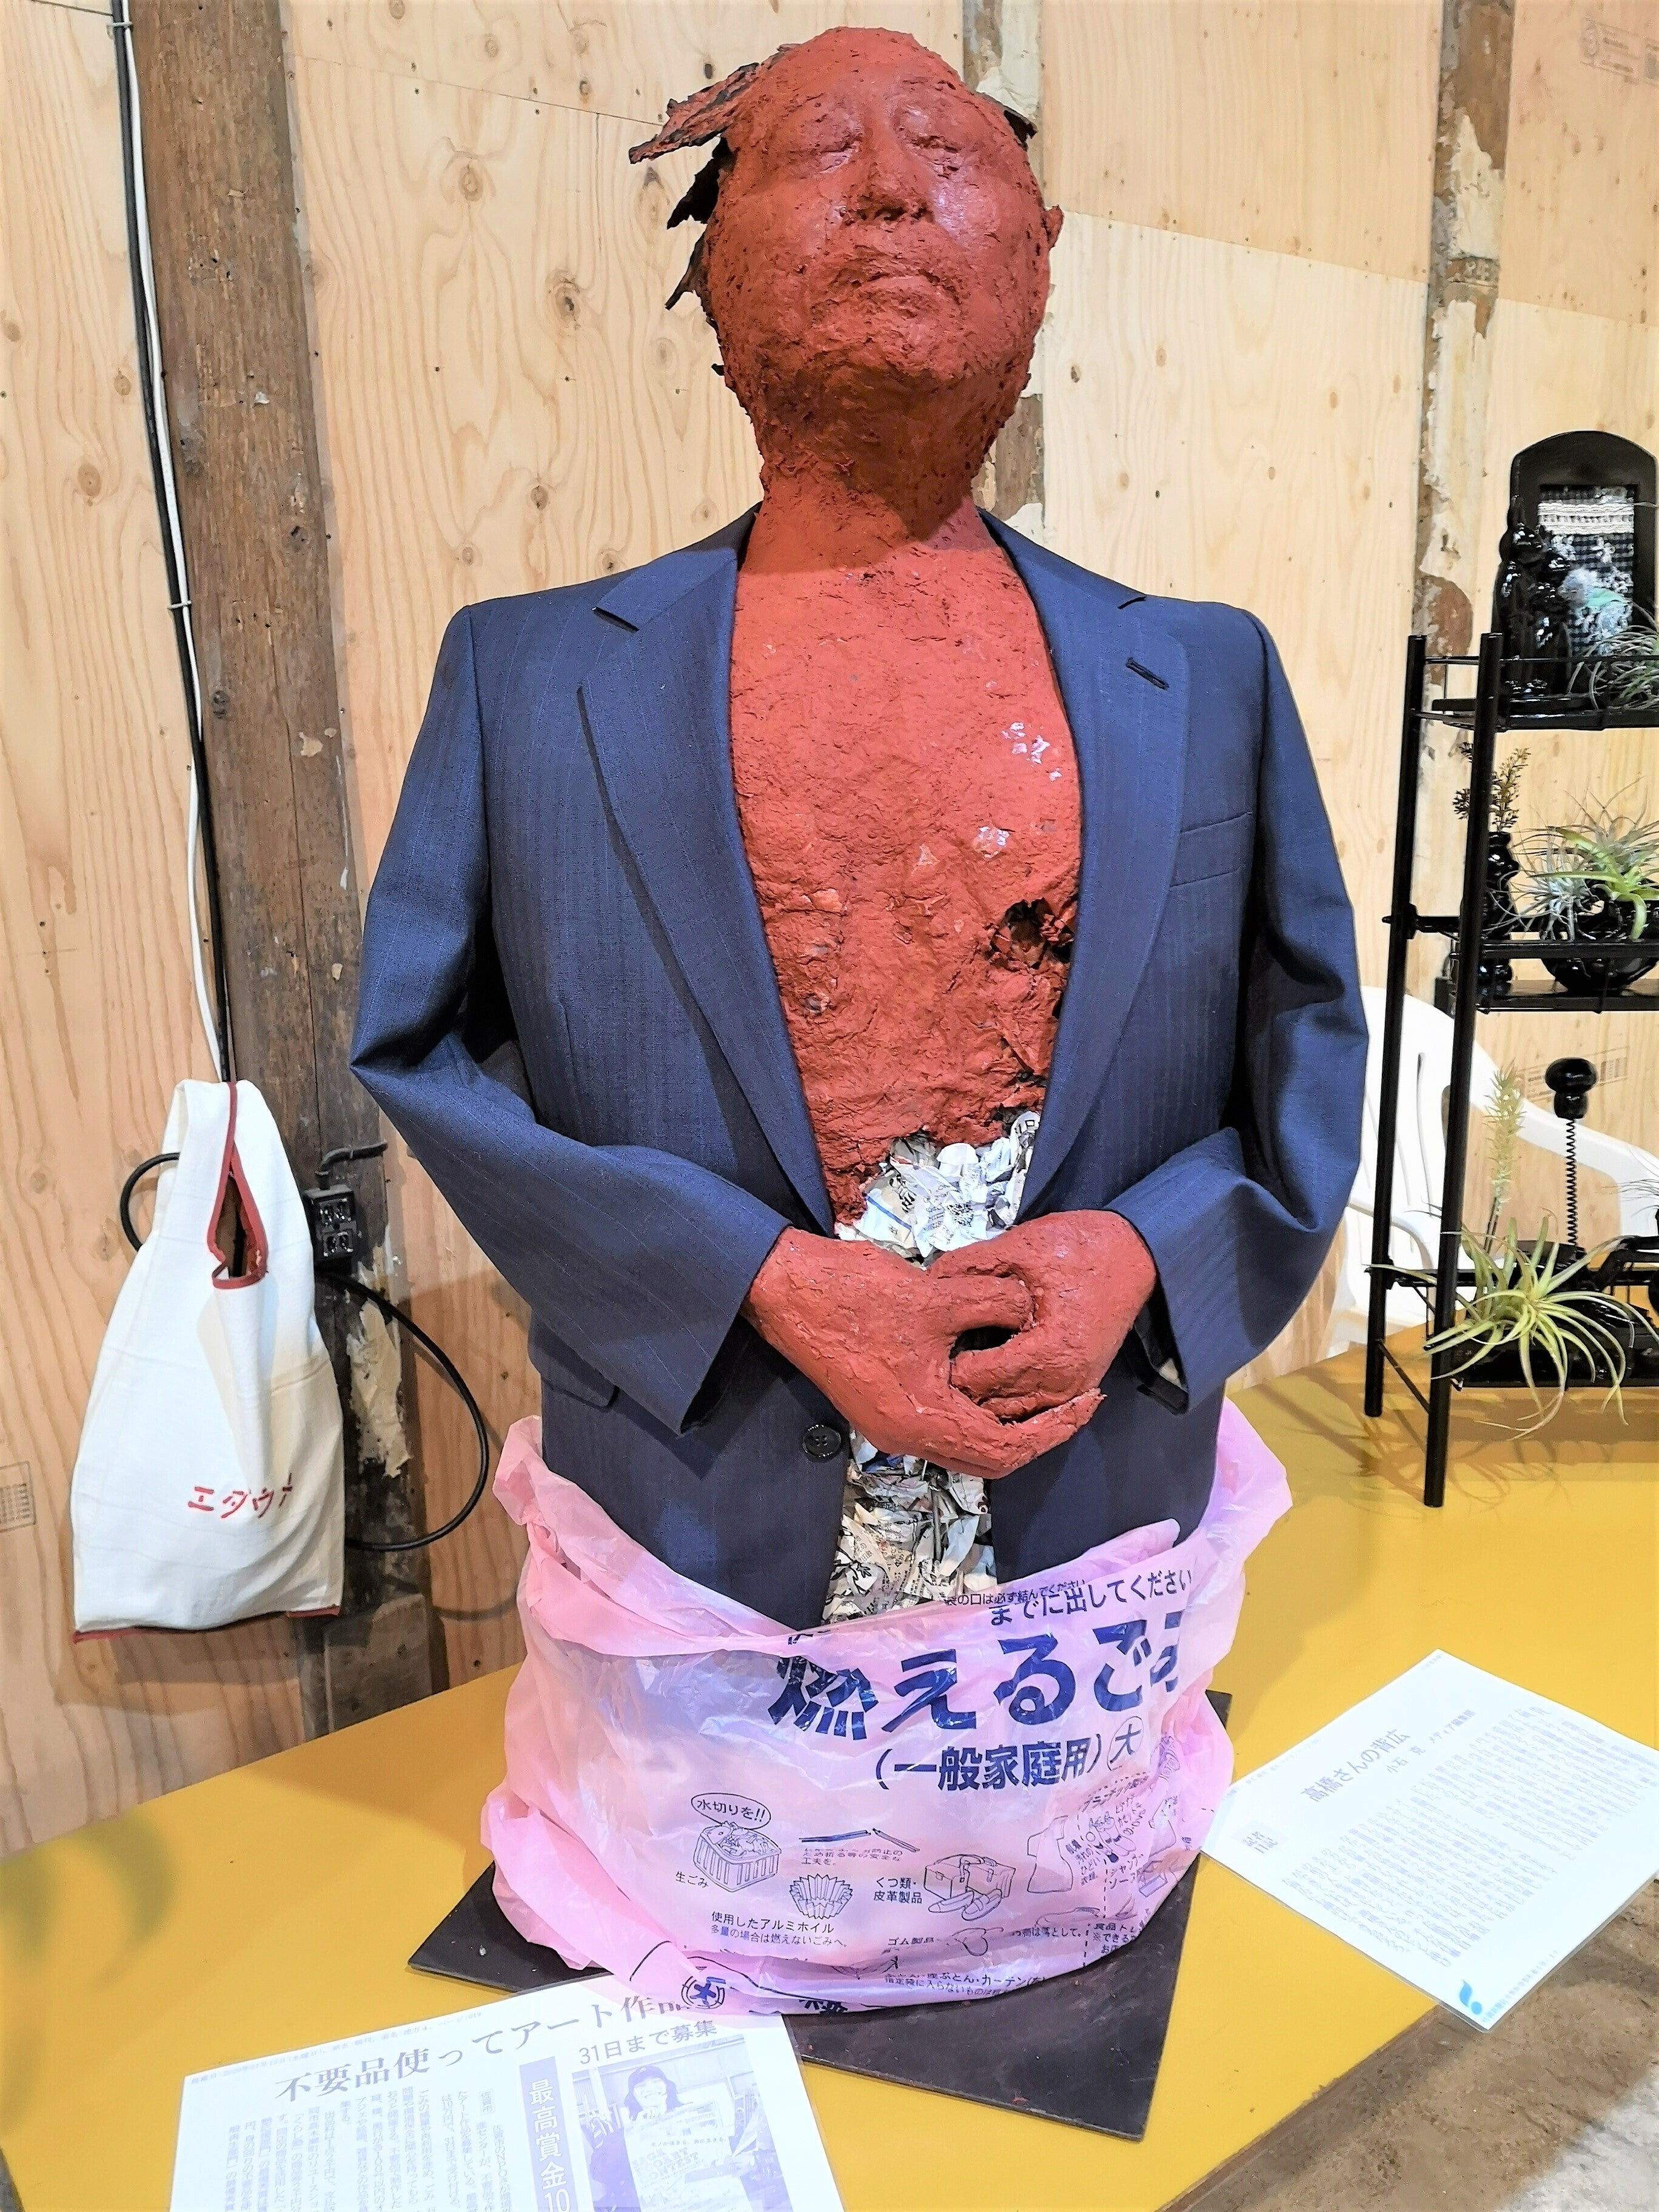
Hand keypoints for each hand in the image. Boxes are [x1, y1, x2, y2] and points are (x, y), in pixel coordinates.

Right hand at [743, 1229, 1100, 1477]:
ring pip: (964, 1444)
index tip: (1086, 1401)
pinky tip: (993, 1376)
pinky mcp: (880, 1408)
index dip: (1053, 1429)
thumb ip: (994, 1305)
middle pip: (988, 1458)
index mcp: (922, 1421)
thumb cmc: (855, 1296)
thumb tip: (1034, 1306)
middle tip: (1074, 1401)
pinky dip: (975, 1411)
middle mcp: (905, 1437)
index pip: (1005, 1450)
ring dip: (1005, 1424)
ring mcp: (889, 1426)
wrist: (785, 1291)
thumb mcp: (936, 1297)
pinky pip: (941, 1426)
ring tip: (1041, 1389)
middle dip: (1036, 1433)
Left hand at [934, 1211, 1156, 1418]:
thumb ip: (969, 1266)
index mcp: (1050, 1350)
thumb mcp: (1019, 1246)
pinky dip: (1005, 1400)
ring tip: (953, 1367)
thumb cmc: (1082, 1248)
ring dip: (980, 1397)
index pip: (978, 1378)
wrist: (1136, 1255)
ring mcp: (1074, 1391)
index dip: (943, 1362)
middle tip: (929, 1359)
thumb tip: (924, 1282)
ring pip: (1010, 1416)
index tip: (923, 1343)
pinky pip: (1032, 1411)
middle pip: (990, 1405)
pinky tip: (983, 1378)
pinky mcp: (1078, 1389)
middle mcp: (1064, 1382)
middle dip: (958, 1386)